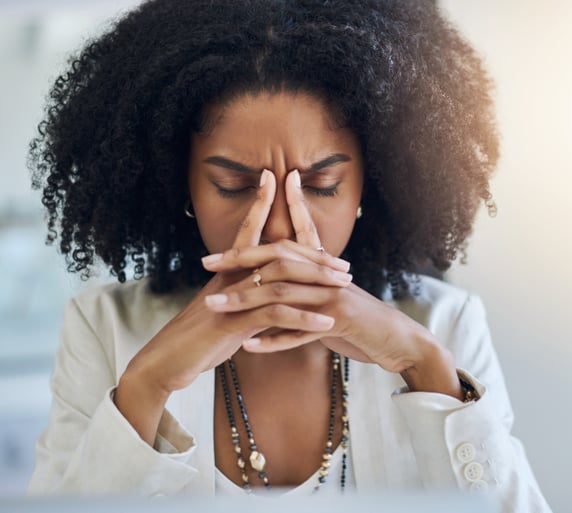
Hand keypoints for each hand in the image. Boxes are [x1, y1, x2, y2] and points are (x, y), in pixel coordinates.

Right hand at [115, 170, 353, 443]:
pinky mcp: (234, 322)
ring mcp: (233, 297)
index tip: (274, 178)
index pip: (249, 230)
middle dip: (314, 256)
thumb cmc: (199, 338)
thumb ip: (249, 299)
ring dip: (317, 283)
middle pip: (278, 252)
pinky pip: (275, 315)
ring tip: (343, 289)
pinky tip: (326, 324)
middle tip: (345, 265)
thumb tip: (272, 294)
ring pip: (281, 279)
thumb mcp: (228, 312)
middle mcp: (231, 277)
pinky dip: (303, 319)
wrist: (168, 360)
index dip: (260, 204)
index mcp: (229, 272)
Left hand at [203, 169, 462, 396]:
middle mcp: (327, 276)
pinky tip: (249, 345)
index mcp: (323, 268)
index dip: (258, 234)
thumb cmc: (363, 323)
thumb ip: (305, 295)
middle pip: (277, 261)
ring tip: (215, 305)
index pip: (287, 243)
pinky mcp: (341, 321)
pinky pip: (302, 330)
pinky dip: (275, 339)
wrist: (400, 340)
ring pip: (283, 294)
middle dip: (240, 261)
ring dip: (247, 301)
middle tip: (206, 263)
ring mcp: (334, 297)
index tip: (222, 241)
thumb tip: (274, 296)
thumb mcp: (331, 303)